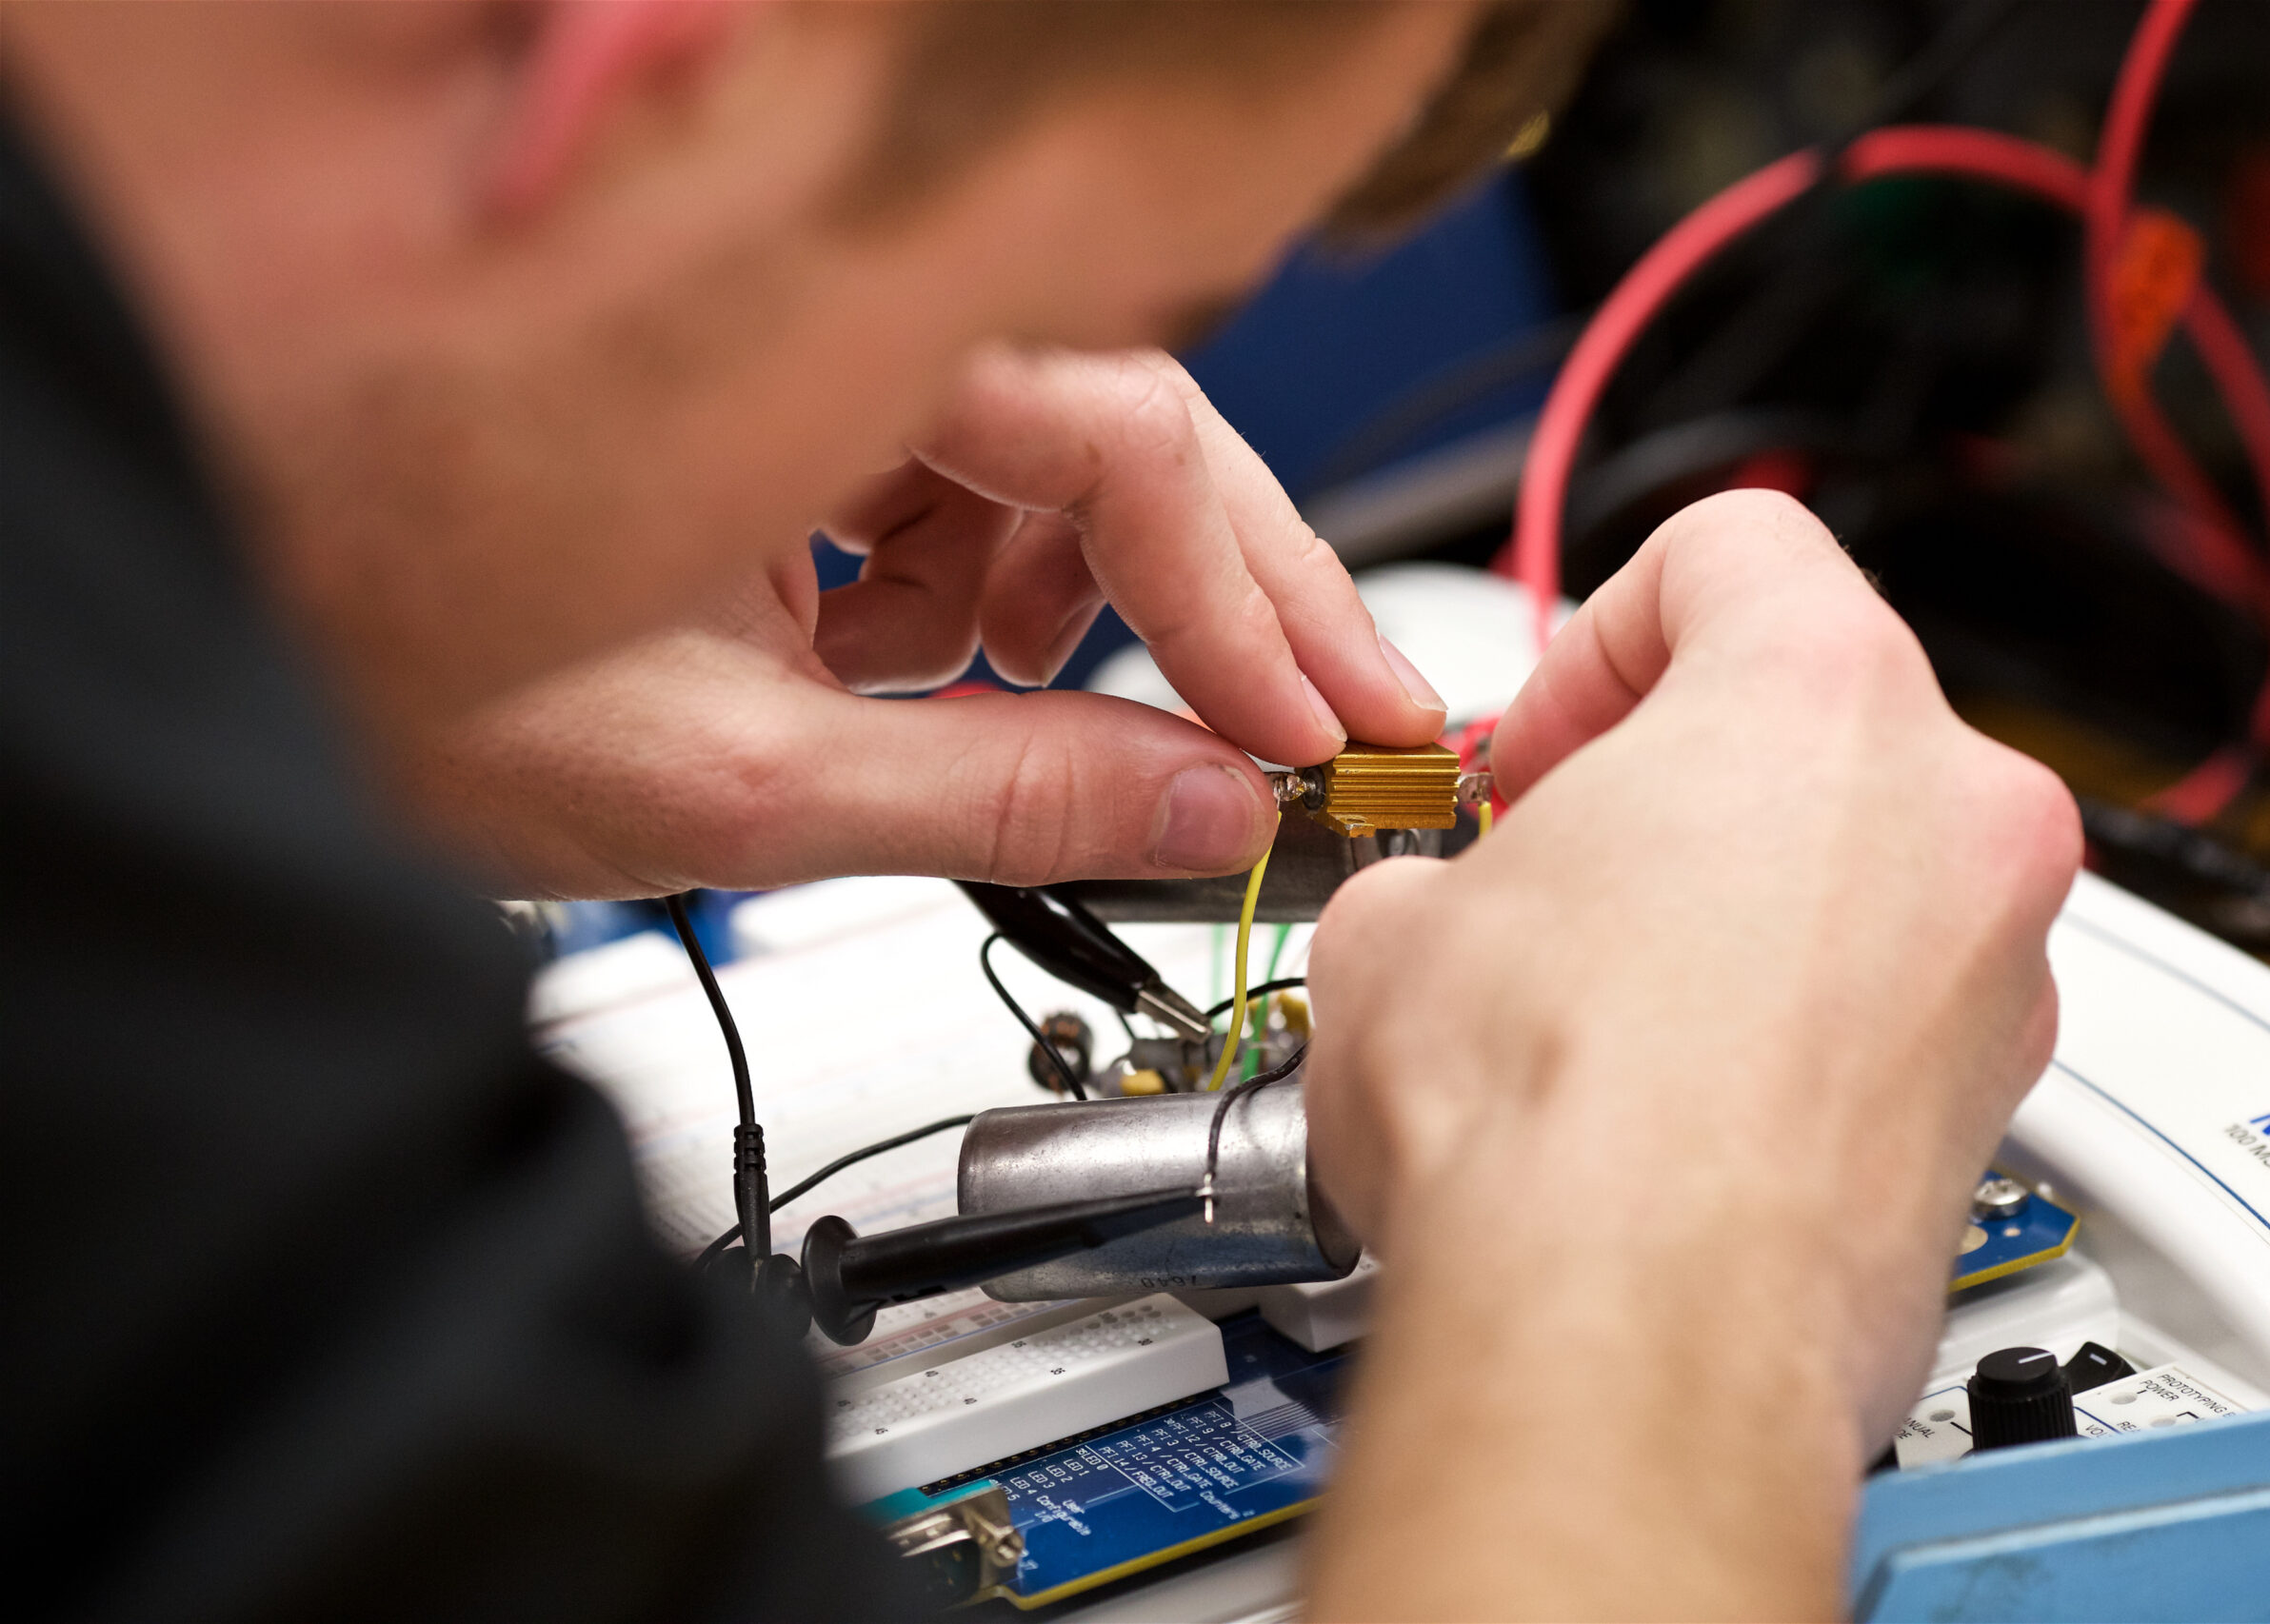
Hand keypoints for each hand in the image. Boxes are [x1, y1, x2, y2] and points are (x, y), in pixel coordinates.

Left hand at [398, 345, 1447, 897]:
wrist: (227, 629)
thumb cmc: (384, 656)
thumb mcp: (739, 784)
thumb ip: (999, 800)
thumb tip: (1193, 807)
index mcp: (805, 351)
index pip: (1125, 436)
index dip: (1243, 600)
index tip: (1310, 729)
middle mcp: (817, 304)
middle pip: (1114, 420)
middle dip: (1216, 590)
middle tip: (1307, 716)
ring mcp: (798, 336)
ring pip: (1034, 443)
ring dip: (1050, 591)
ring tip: (965, 700)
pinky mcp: (777, 384)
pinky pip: (942, 456)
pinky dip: (953, 571)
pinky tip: (877, 652)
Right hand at [1300, 491, 2078, 1619]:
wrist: (1627, 1342)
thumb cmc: (1548, 1124)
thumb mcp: (1398, 924)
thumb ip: (1449, 864)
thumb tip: (1440, 913)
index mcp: (1818, 698)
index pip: (1734, 548)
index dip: (1599, 631)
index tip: (1545, 740)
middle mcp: (1954, 819)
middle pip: (1812, 719)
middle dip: (1671, 784)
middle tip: (1561, 867)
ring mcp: (1996, 974)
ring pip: (1862, 875)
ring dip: (1738, 911)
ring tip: (1603, 1008)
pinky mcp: (1990, 1112)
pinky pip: (1889, 1014)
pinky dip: (1792, 1032)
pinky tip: (1667, 1107)